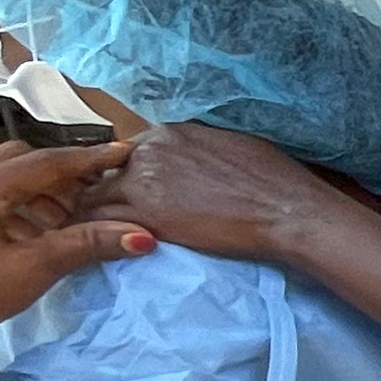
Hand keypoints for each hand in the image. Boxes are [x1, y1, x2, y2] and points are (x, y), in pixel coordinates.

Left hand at [0, 141, 147, 348]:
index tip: (120, 154)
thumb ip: (88, 244)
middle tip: (81, 198)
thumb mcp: (36, 267)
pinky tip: (6, 237)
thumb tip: (143, 236)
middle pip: (15, 161)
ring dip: (24, 193)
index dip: (88, 159)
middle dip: (53, 175)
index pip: (47, 162)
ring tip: (48, 224)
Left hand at [78, 120, 352, 264]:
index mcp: (170, 133)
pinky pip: (101, 222)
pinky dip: (96, 234)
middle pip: (105, 173)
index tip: (131, 196)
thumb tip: (192, 164)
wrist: (285, 210)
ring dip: (94, 216)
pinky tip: (100, 247)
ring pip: (95, 197)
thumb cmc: (273, 180)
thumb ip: (196, 153)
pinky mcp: (146, 215)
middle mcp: (150, 150)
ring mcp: (144, 182)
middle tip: (107, 219)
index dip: (126, 177)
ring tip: (96, 237)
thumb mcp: (228, 147)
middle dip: (103, 194)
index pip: (127, 153)